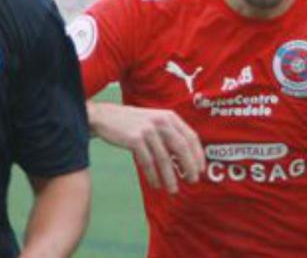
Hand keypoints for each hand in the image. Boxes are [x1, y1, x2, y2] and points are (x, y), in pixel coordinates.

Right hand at [88, 102, 204, 192]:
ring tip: (173, 189)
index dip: (197, 155)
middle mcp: (161, 121)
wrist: (105, 117)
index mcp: (169, 116)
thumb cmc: (132, 123)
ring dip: (170, 177)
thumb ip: (169, 135)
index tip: (200, 170)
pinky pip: (148, 162)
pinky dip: (153, 176)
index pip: (190, 137)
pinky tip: (156, 184)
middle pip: (181, 148)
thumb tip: (185, 160)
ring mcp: (147, 130)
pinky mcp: (134, 139)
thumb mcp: (154, 121)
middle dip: (189, 167)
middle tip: (192, 181)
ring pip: (164, 159)